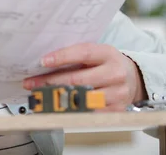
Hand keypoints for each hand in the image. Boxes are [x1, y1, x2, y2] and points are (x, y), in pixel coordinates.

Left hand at [22, 43, 146, 111]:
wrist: (133, 78)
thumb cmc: (106, 63)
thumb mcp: (96, 53)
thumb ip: (75, 55)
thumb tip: (44, 61)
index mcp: (107, 54)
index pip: (83, 53)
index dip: (62, 57)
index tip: (43, 61)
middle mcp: (114, 73)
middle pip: (78, 79)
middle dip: (50, 81)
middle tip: (32, 82)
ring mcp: (117, 93)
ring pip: (82, 98)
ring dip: (57, 97)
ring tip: (40, 95)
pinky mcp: (116, 110)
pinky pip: (89, 112)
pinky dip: (70, 110)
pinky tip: (56, 107)